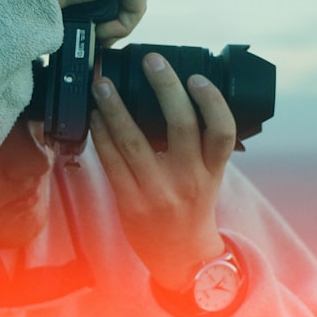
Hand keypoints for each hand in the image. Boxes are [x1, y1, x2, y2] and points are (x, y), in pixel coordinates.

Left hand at [89, 52, 235, 289]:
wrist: (181, 256)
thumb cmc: (193, 205)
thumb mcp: (208, 176)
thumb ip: (199, 144)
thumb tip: (176, 93)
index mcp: (212, 170)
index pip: (222, 131)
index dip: (212, 101)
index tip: (196, 77)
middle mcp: (189, 180)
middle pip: (180, 126)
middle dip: (165, 88)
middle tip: (151, 60)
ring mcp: (158, 192)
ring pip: (134, 142)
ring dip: (116, 108)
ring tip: (103, 83)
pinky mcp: (130, 203)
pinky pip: (112, 162)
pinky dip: (101, 135)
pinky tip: (94, 116)